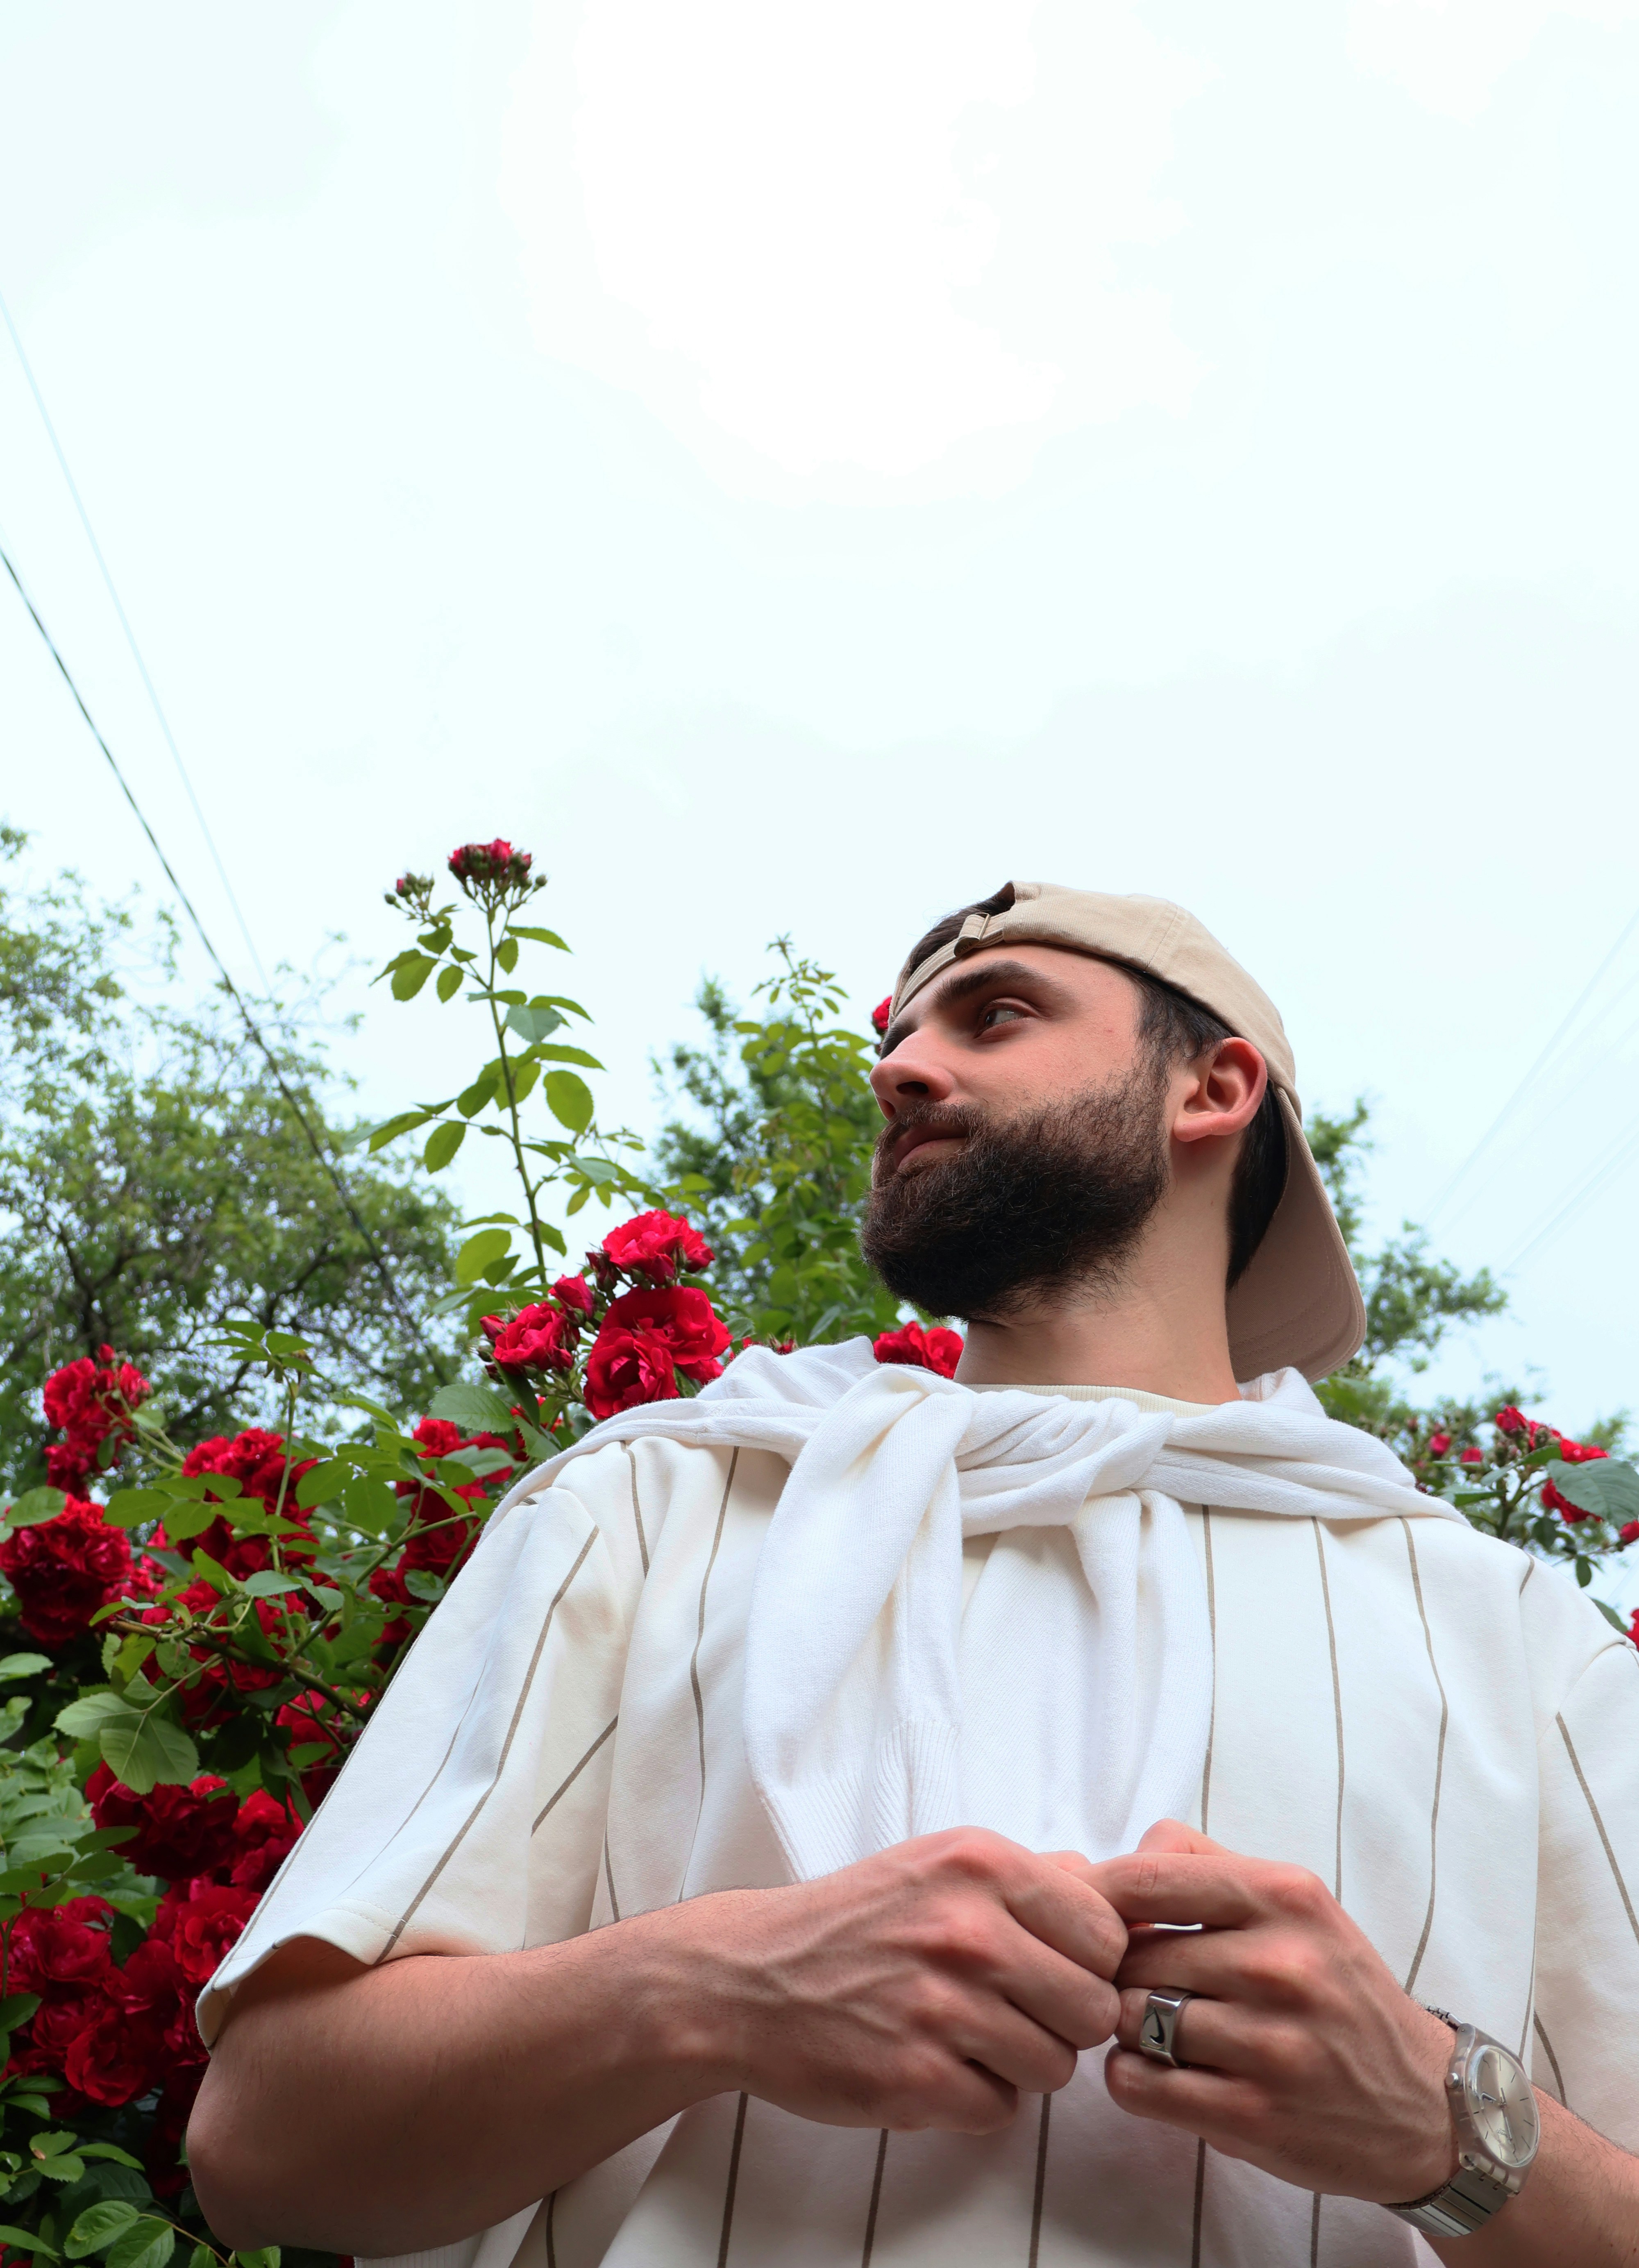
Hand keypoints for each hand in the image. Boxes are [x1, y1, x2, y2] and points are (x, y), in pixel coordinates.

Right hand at [675, 1827, 1125, 2135]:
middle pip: (1093, 2009)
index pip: (1109, 1933)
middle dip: (1062, 2020)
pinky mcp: (916, 2078)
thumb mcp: (940, 1864)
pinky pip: (1000, 2109)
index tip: (1054, 1968)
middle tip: (1011, 2010)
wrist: (749, 1978)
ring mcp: (941, 2006)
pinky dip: (973, 2097)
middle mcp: (968, 1930)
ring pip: (1054, 2067)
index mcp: (982, 1864)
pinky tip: (932, 2063)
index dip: (1090, 1962)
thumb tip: (1111, 1889)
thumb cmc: (856, 1921)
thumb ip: (1030, 1876)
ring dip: (1019, 2063)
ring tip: (965, 2035)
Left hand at [1094, 1820, 1456, 2202]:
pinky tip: (1164, 2071)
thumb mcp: (1293, 1903)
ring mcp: (1270, 2045)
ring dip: (1127, 2025)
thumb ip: (1202, 1863)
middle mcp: (1280, 1965)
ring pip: (1127, 2017)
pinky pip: (1136, 2083)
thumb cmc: (1337, 1990)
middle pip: (1130, 1953)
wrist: (1425, 2104)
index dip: (1096, 1895)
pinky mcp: (1254, 2117)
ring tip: (1162, 2028)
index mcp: (1285, 1896)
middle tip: (1143, 1984)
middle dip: (1121, 1970)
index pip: (1144, 1877)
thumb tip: (1116, 1859)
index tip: (1088, 1916)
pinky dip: (1132, 2077)